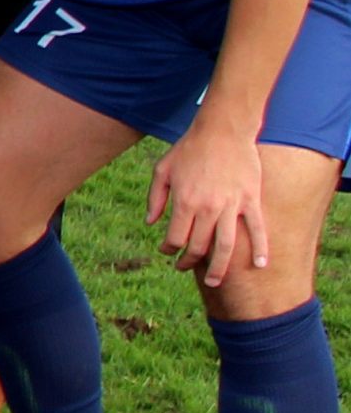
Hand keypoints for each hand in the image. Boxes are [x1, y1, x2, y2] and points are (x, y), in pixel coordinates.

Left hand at [147, 115, 270, 287]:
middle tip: (183, 267)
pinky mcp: (251, 200)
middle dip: (189, 261)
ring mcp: (232, 205)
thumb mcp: (162, 170)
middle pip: (199, 246)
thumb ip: (155, 198)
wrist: (222, 130)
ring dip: (220, 267)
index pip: (176, 238)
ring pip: (227, 246)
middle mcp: (208, 208)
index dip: (169, 249)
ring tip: (214, 281)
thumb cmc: (189, 149)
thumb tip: (151, 223)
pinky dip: (261, 249)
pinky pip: (258, 229)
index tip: (167, 252)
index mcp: (184, 202)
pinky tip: (261, 265)